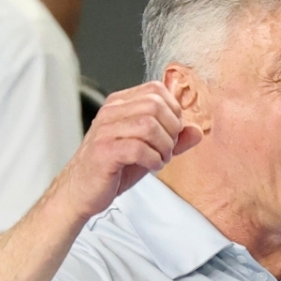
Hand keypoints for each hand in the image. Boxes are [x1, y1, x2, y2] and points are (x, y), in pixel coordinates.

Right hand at [56, 82, 202, 220]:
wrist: (81, 191)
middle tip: (168, 148)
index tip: (172, 131)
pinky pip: (139, 148)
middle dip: (171, 130)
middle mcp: (110, 112)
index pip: (156, 89)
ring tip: (160, 159)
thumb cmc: (112, 167)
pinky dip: (153, 159)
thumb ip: (173, 138)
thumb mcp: (149, 149)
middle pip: (156, 106)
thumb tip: (198, 130)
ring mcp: (105, 131)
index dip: (173, 110)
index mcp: (120, 104)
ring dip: (164, 146)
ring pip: (149, 125)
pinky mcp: (103, 152)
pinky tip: (151, 166)